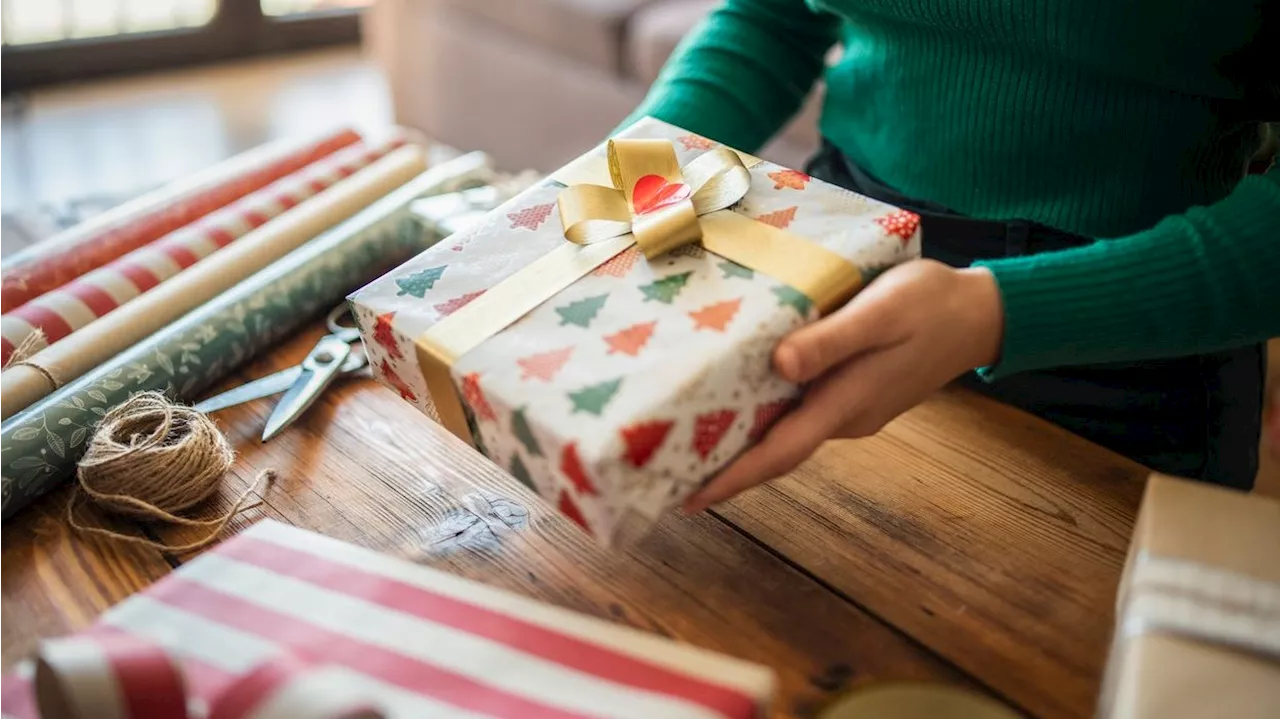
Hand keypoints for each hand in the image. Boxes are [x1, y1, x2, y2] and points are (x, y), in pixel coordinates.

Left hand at [683, 259, 1004, 512]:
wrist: (981, 312)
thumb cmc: (929, 305)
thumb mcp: (881, 313)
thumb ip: (832, 341)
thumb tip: (780, 367)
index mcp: (845, 402)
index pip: (778, 452)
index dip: (732, 478)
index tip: (687, 497)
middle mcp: (844, 416)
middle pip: (775, 450)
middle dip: (725, 467)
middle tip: (668, 470)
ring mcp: (851, 408)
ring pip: (787, 431)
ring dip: (743, 441)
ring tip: (688, 438)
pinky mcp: (855, 393)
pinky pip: (802, 411)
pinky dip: (767, 414)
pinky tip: (740, 396)